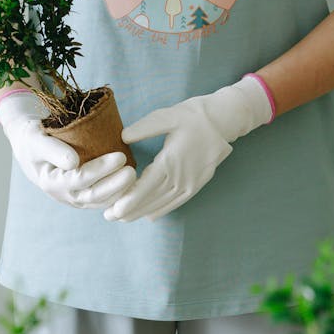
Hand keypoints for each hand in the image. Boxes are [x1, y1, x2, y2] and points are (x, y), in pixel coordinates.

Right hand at [0, 91, 135, 209]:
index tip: (120, 157)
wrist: (31, 146)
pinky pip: (105, 199)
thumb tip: (73, 162)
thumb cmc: (33, 138)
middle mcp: (64, 195)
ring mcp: (76, 198)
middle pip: (94, 195)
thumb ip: (52, 149)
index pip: (80, 179)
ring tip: (138, 178)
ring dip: (121, 193)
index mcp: (51, 182)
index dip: (101, 169)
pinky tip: (134, 185)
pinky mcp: (85, 196)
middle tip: (134, 172)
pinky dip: (119, 194)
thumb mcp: (36, 138)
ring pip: (102, 201)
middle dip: (116, 185)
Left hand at [105, 75, 273, 222]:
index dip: (129, 199)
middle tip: (110, 217)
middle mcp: (180, 177)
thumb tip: (123, 136)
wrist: (222, 122)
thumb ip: (144, 128)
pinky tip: (149, 215)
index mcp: (171, 160)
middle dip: (130, 209)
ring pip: (163, 203)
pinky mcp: (196, 185)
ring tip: (125, 218)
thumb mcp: (167, 116)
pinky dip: (162, 209)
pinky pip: (177, 202)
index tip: (114, 209)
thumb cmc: (192, 116)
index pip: (146, 186)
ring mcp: (190, 183)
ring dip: (143, 212)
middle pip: (152, 199)